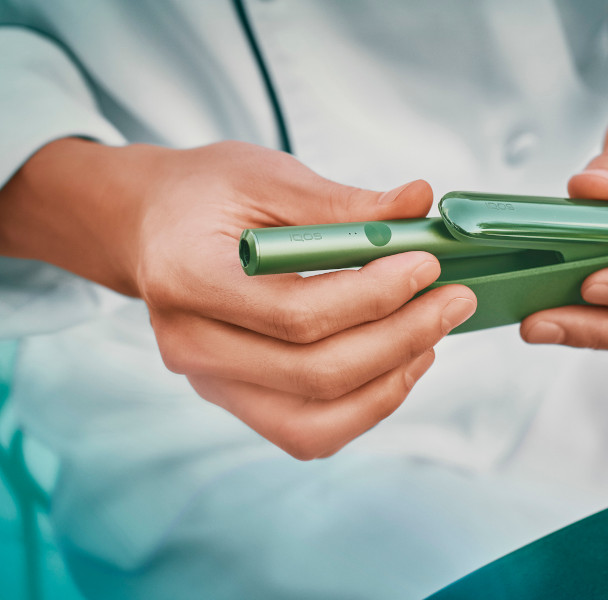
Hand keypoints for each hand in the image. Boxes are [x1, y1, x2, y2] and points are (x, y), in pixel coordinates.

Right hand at [0, 139, 475, 458]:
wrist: (152, 226)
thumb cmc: (205, 194)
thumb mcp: (267, 176)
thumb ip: (342, 202)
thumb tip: (422, 204)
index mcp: (187, 277)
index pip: (295, 313)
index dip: (373, 295)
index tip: (427, 263)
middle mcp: (192, 344)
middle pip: (313, 373)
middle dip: (400, 338)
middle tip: (455, 299)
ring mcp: (209, 381)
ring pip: (315, 421)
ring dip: (389, 384)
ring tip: (433, 335)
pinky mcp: (234, 397)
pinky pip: (307, 431)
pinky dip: (363, 406)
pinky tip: (399, 362)